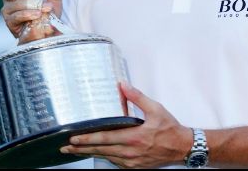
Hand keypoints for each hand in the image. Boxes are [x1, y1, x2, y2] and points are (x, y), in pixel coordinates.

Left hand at [60, 82, 191, 168]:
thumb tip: (123, 85)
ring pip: (106, 158)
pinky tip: (97, 153)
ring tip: (75, 151)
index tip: (73, 139)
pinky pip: (115, 162)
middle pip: (100, 150)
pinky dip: (104, 157)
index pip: (104, 138)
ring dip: (90, 154)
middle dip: (81, 149)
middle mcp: (130, 151)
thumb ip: (137, 97)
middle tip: (66, 148)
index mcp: (134, 137)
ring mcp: (132, 161)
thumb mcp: (156, 109)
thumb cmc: (170, 129)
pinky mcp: (135, 167)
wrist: (182, 147)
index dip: (87, 139)